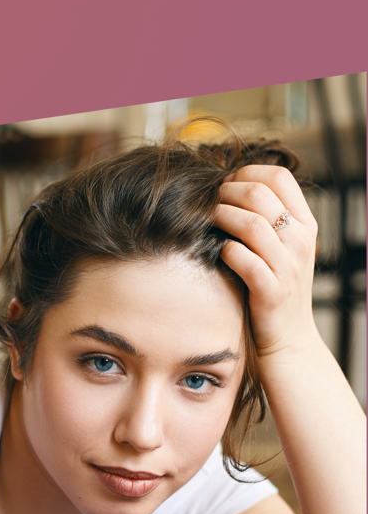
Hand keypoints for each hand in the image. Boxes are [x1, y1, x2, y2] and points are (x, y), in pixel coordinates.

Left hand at [214, 165, 318, 358]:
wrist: (289, 340)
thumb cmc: (275, 289)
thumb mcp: (284, 249)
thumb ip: (268, 219)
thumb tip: (229, 188)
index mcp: (306, 224)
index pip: (279, 176)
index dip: (247, 172)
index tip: (227, 185)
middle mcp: (301, 241)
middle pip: (259, 193)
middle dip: (226, 192)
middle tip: (209, 203)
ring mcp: (288, 266)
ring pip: (250, 223)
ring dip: (220, 217)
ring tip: (207, 223)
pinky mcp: (271, 291)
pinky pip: (242, 258)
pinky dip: (225, 251)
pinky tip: (218, 253)